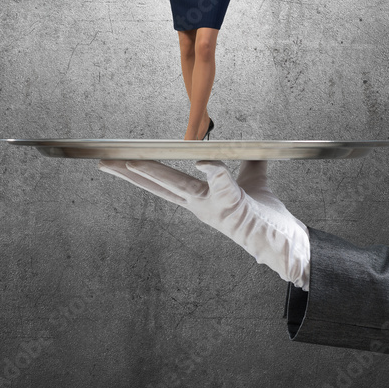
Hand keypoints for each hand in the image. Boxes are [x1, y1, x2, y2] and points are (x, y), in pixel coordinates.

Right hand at [98, 159, 309, 288]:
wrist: (284, 243)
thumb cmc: (264, 216)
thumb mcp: (253, 182)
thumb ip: (247, 163)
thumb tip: (250, 144)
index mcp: (198, 199)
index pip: (162, 182)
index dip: (141, 170)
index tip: (120, 159)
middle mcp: (199, 204)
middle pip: (158, 185)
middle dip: (130, 173)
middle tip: (104, 162)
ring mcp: (212, 206)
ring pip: (178, 186)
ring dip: (154, 173)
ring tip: (131, 161)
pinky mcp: (232, 205)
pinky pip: (221, 183)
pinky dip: (212, 171)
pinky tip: (202, 160)